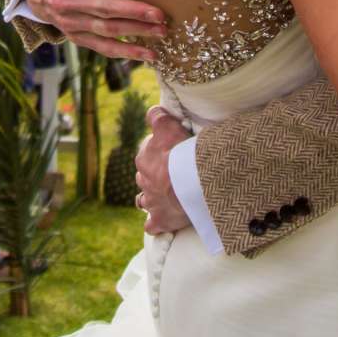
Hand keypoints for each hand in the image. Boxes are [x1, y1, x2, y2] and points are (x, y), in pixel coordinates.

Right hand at [22, 0, 162, 60]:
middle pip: (102, 7)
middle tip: (159, 13)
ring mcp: (71, 22)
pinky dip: (126, 53)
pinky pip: (103, 48)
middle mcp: (64, 1)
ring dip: (135, 32)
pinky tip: (150, 55)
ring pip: (106, 30)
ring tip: (162, 30)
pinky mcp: (77, 37)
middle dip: (132, 11)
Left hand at [135, 108, 189, 233]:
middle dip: (155, 176)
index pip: (147, 154)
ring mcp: (151, 202)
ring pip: (144, 200)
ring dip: (152, 198)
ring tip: (165, 197)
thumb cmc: (183, 154)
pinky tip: (162, 221)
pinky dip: (155, 223)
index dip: (161, 153)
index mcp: (144, 159)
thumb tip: (151, 112)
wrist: (193, 183)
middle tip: (173, 175)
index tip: (173, 154)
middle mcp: (143, 181)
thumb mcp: (169, 127)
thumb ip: (158, 117)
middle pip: (146, 177)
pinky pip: (152, 225)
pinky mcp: (160, 220)